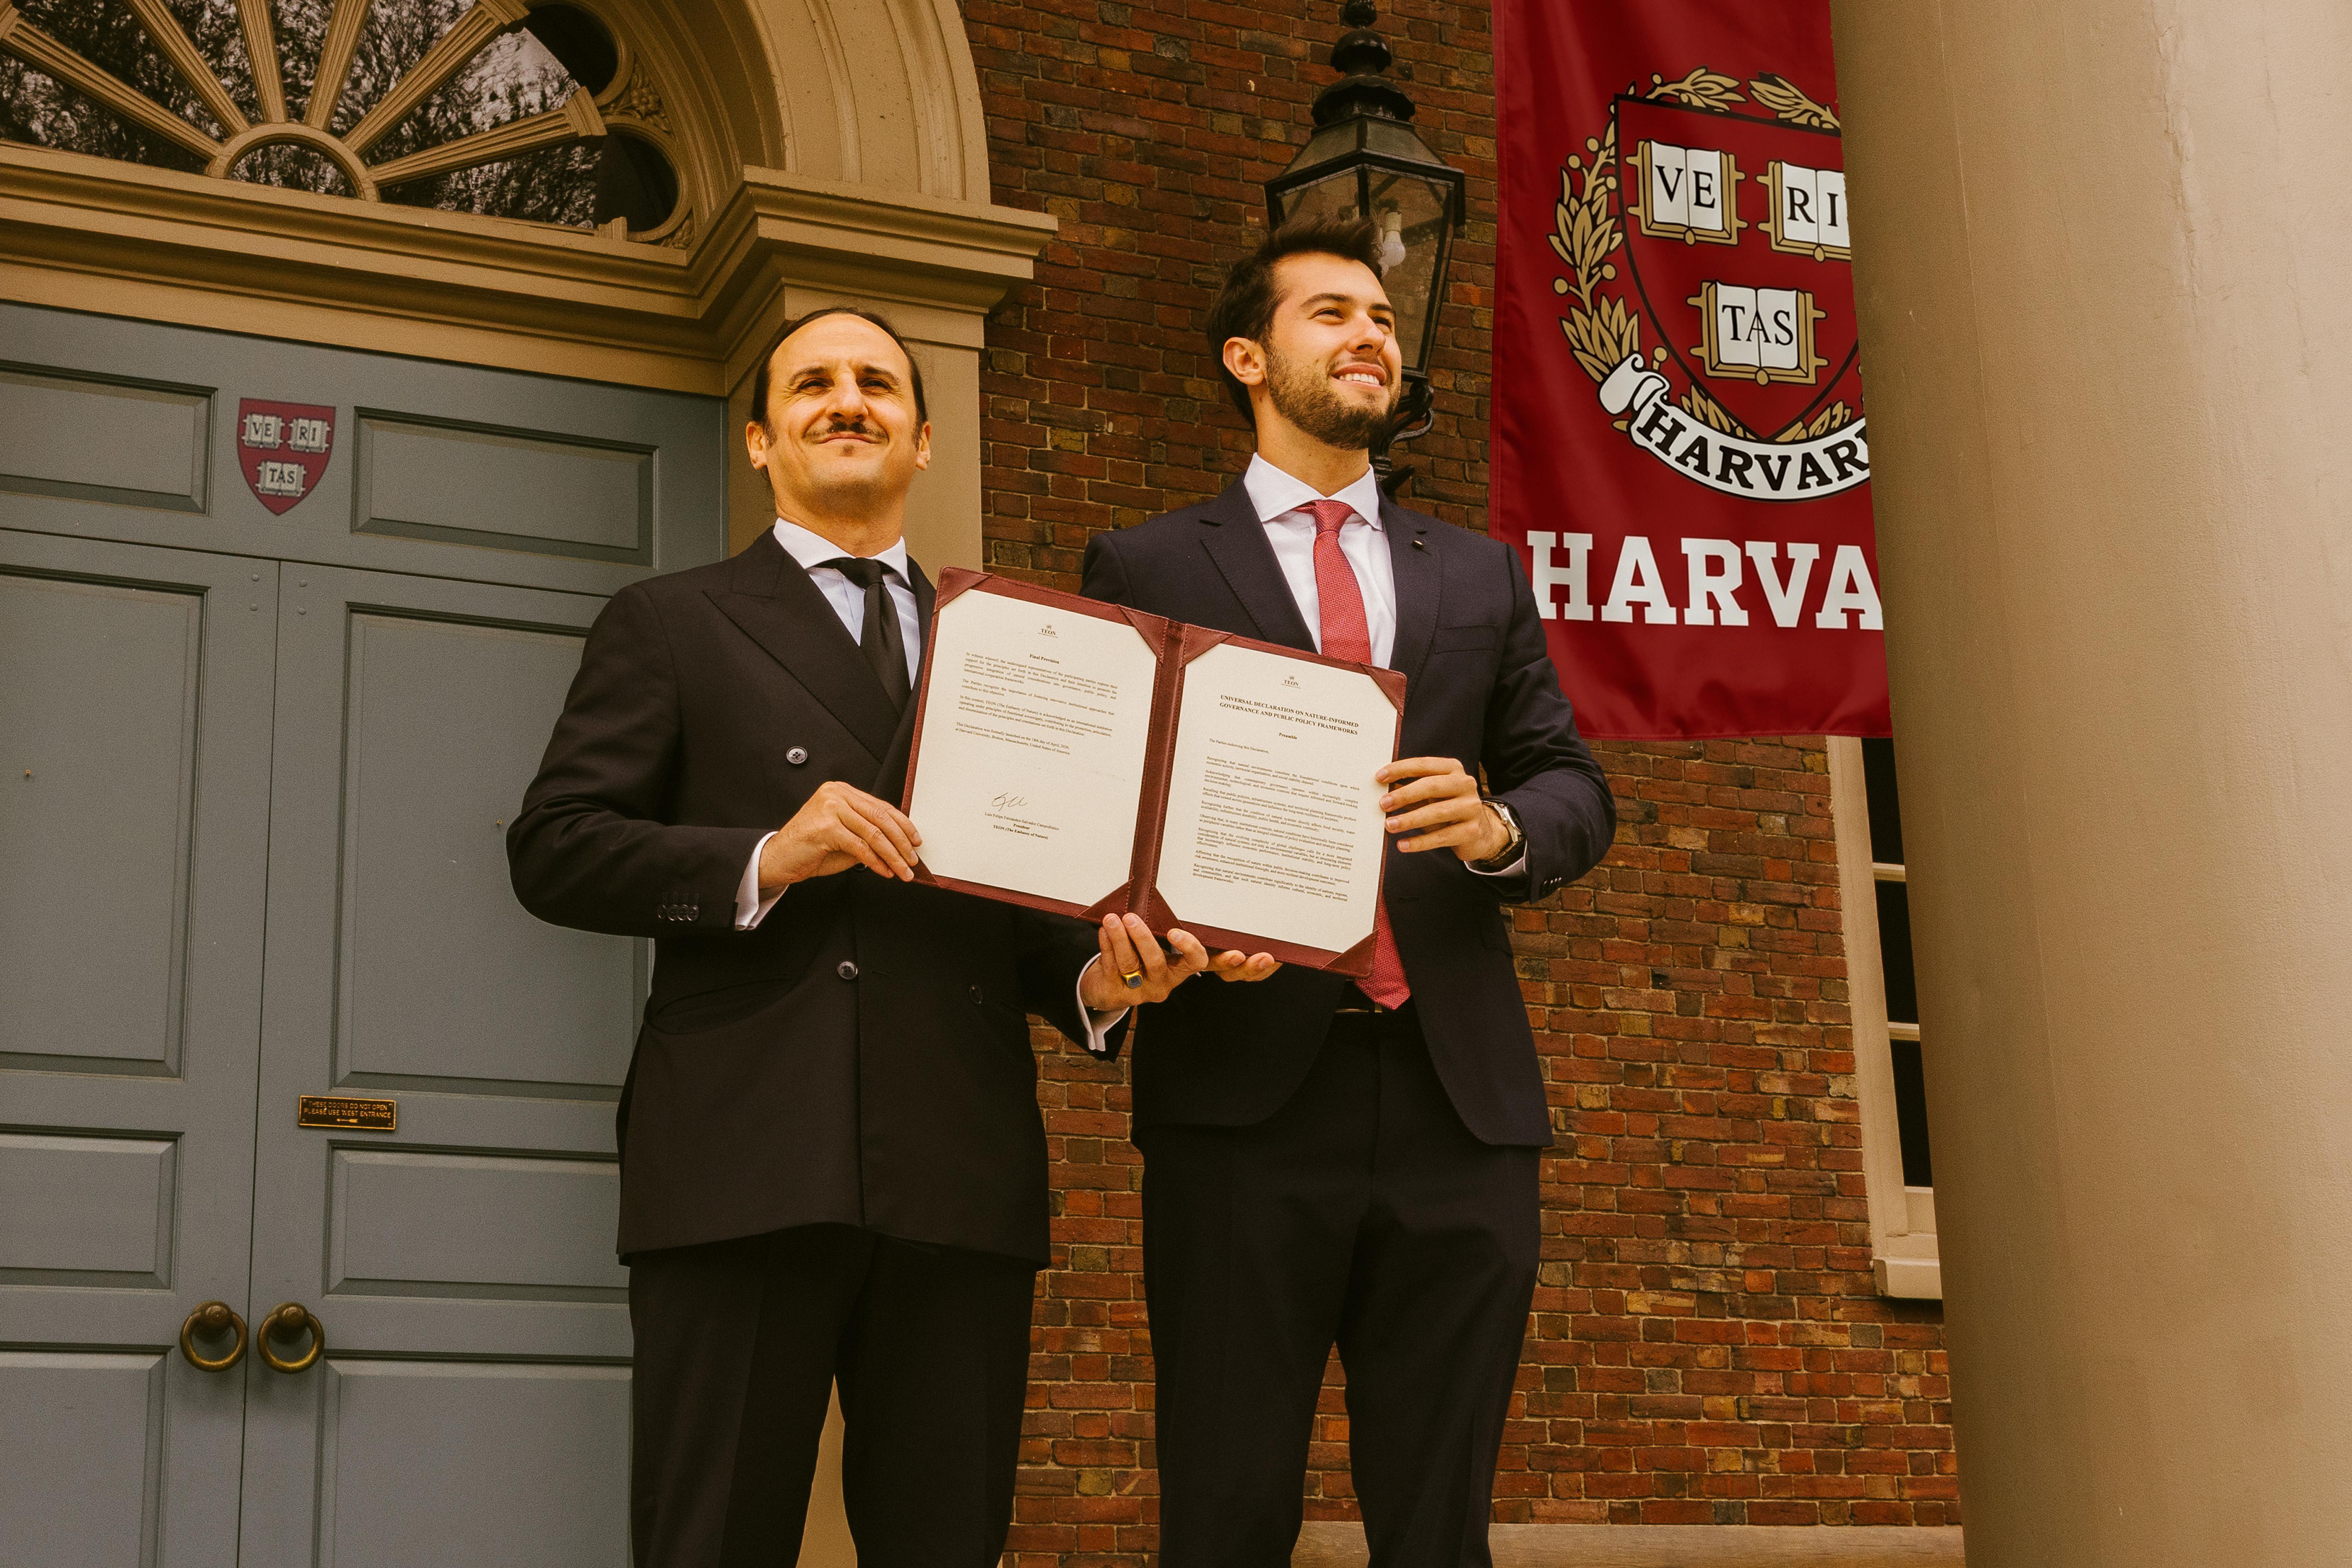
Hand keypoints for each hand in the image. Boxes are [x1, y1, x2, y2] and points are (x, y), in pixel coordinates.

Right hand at [757, 781, 921, 887]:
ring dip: (893, 855)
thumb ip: (866, 833)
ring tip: (903, 870)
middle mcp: (836, 795)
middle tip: (913, 859)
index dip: (903, 824)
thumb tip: (899, 844)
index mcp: (841, 791)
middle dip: (902, 842)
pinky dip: (876, 862)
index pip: (881, 806)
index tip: (915, 840)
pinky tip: (884, 871)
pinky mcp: (826, 828)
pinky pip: (861, 847)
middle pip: (881, 818)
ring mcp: (830, 809)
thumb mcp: (843, 836)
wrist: (777, 858)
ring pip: (874, 833)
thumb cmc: (809, 848)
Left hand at [1077, 913, 1279, 1009]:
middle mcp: (1166, 982)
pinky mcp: (1118, 992)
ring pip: (1133, 963)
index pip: (1202, 963)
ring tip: (1114, 919)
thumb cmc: (1143, 957)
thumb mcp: (1162, 946)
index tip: (1213, 945)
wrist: (1110, 987)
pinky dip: (1108, 944)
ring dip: (1122, 939)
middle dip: (1146, 940)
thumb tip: (1185, 888)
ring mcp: (1142, 989)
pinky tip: (1105, 929)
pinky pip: (1113, 965)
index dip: (1213, 957)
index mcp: (1182, 969)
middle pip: (1161, 963)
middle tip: (1134, 918)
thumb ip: (1171, 928)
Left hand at [1376, 757, 1510, 862]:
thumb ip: (1410, 789)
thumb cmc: (1446, 809)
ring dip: (1410, 819)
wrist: (1479, 832)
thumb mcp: (1430, 796)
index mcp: (1453, 769)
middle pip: (1431, 786)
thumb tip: (1381, 789)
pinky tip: (1402, 845)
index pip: (1424, 765)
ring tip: (1389, 825)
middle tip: (1383, 804)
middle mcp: (1465, 784)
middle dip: (1404, 795)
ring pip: (1437, 811)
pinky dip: (1420, 842)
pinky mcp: (1472, 830)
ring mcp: (1471, 807)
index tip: (1379, 777)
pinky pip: (1442, 836)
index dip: (1401, 769)